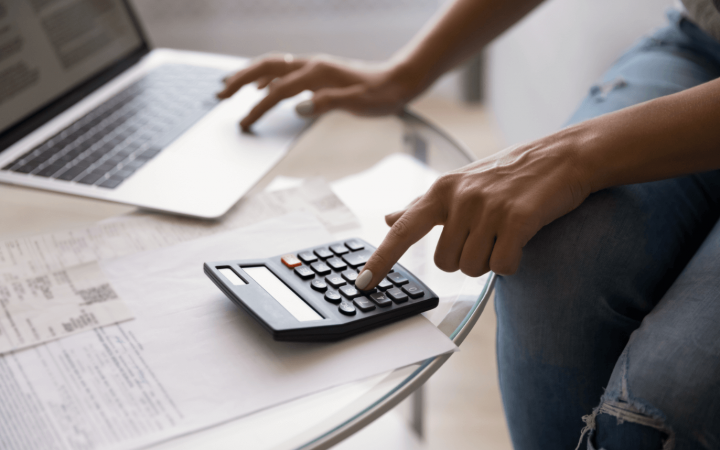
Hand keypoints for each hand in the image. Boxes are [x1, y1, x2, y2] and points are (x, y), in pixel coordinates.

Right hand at [216, 54, 423, 130]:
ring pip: (272, 65)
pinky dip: (266, 76)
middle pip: (266, 67)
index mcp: (317, 74)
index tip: (244, 124)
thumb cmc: (381, 95)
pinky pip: (284, 69)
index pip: (279, 91)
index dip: (259, 107)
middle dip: (240, 80)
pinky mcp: (317, 72)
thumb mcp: (358, 103)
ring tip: (228, 87)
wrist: (398, 81)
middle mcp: (311, 65)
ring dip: (248, 74)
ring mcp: (313, 66)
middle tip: (219, 95)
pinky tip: (260, 87)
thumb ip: (328, 104)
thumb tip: (299, 109)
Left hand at [354, 130, 593, 289]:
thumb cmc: (509, 173)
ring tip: (505, 232)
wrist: (564, 157)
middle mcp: (460, 198)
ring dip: (490, 260)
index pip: (402, 231)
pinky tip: (521, 239)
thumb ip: (422, 205)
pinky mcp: (517, 219)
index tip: (363, 283)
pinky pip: (502, 266)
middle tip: (487, 234)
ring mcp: (488, 208)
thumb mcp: (460, 183)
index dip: (381, 260)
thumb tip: (388, 217)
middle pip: (445, 263)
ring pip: (473, 268)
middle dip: (465, 258)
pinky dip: (512, 262)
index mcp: (442, 190)